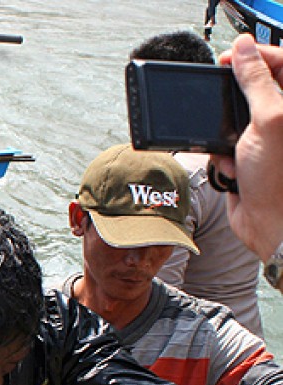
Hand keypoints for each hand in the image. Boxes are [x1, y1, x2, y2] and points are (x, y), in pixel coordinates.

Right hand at [212, 35, 282, 260]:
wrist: (268, 225)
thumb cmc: (279, 179)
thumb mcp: (268, 119)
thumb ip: (256, 81)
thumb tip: (245, 48)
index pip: (281, 63)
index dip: (256, 55)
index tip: (232, 58)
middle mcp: (281, 120)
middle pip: (254, 88)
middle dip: (234, 100)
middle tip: (222, 102)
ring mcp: (264, 138)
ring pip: (232, 117)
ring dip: (224, 132)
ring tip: (231, 146)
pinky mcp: (246, 157)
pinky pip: (222, 143)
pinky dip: (220, 154)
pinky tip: (232, 167)